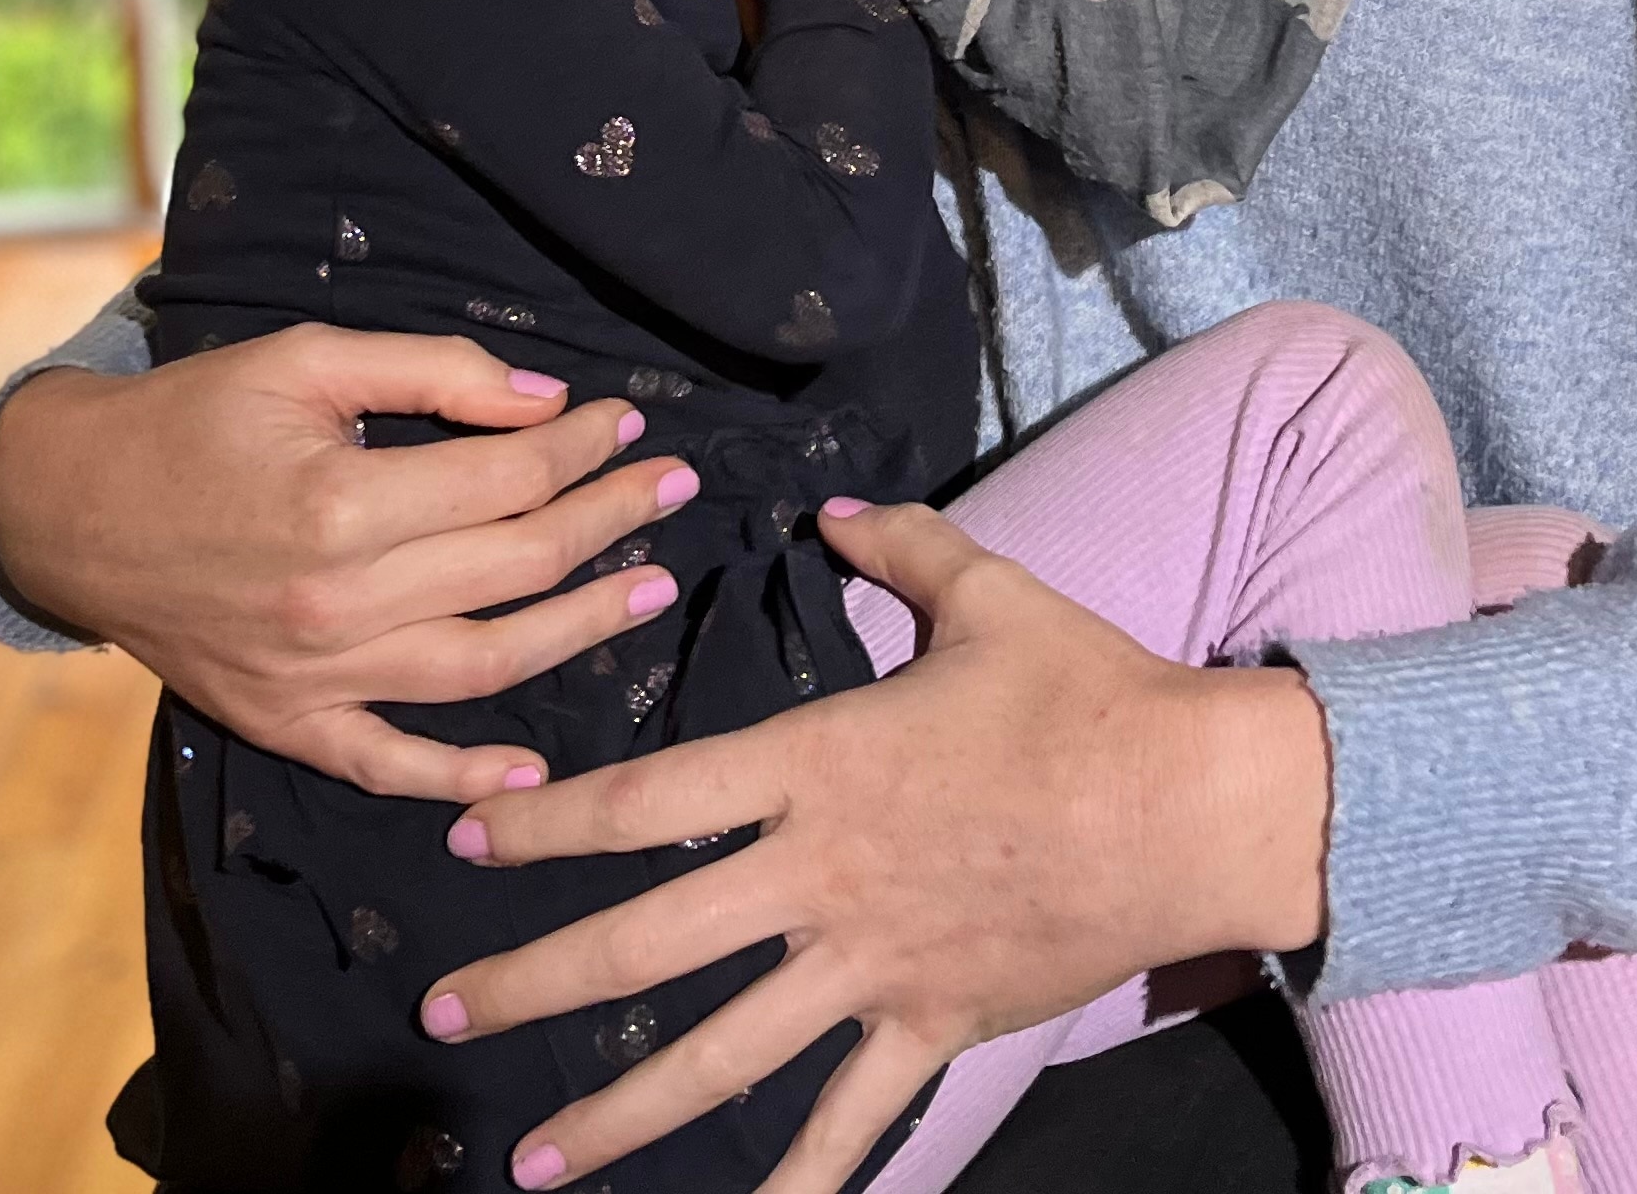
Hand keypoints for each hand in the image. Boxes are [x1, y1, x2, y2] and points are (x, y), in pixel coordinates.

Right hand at [0, 326, 699, 800]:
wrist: (71, 508)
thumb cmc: (194, 419)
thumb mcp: (308, 360)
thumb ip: (433, 372)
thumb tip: (546, 400)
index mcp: (343, 504)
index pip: (508, 480)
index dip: (583, 448)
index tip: (628, 424)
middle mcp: (336, 602)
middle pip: (514, 567)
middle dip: (607, 522)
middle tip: (667, 489)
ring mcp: (313, 676)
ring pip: (481, 666)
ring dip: (578, 630)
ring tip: (644, 589)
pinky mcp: (286, 722)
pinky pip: (387, 763)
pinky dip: (460, 776)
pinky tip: (530, 769)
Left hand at [420, 500, 1331, 1193]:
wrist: (1191, 802)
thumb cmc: (1088, 691)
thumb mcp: (989, 594)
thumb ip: (901, 547)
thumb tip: (832, 510)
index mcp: (819, 764)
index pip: (649, 795)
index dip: (548, 820)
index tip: (464, 841)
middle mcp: (822, 874)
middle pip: (649, 938)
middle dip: (536, 984)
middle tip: (445, 1018)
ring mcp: (872, 963)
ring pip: (721, 1053)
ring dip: (620, 1114)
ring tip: (530, 1163)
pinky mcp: (932, 1024)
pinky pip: (849, 1121)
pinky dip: (792, 1184)